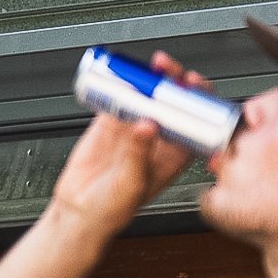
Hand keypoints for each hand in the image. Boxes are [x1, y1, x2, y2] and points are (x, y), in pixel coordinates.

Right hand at [50, 51, 212, 237]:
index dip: (198, 99)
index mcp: (175, 153)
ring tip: (144, 68)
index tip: (193, 84)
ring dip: (147, 77)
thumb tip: (148, 125)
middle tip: (165, 68)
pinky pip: (119, 96)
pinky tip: (119, 75)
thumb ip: (139, 154)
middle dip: (172, 79)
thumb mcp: (132, 184)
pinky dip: (119, 83)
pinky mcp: (110, 121)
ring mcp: (135, 125)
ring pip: (147, 93)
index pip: (195, 120)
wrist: (78, 210)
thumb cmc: (114, 208)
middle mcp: (159, 136)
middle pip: (173, 100)